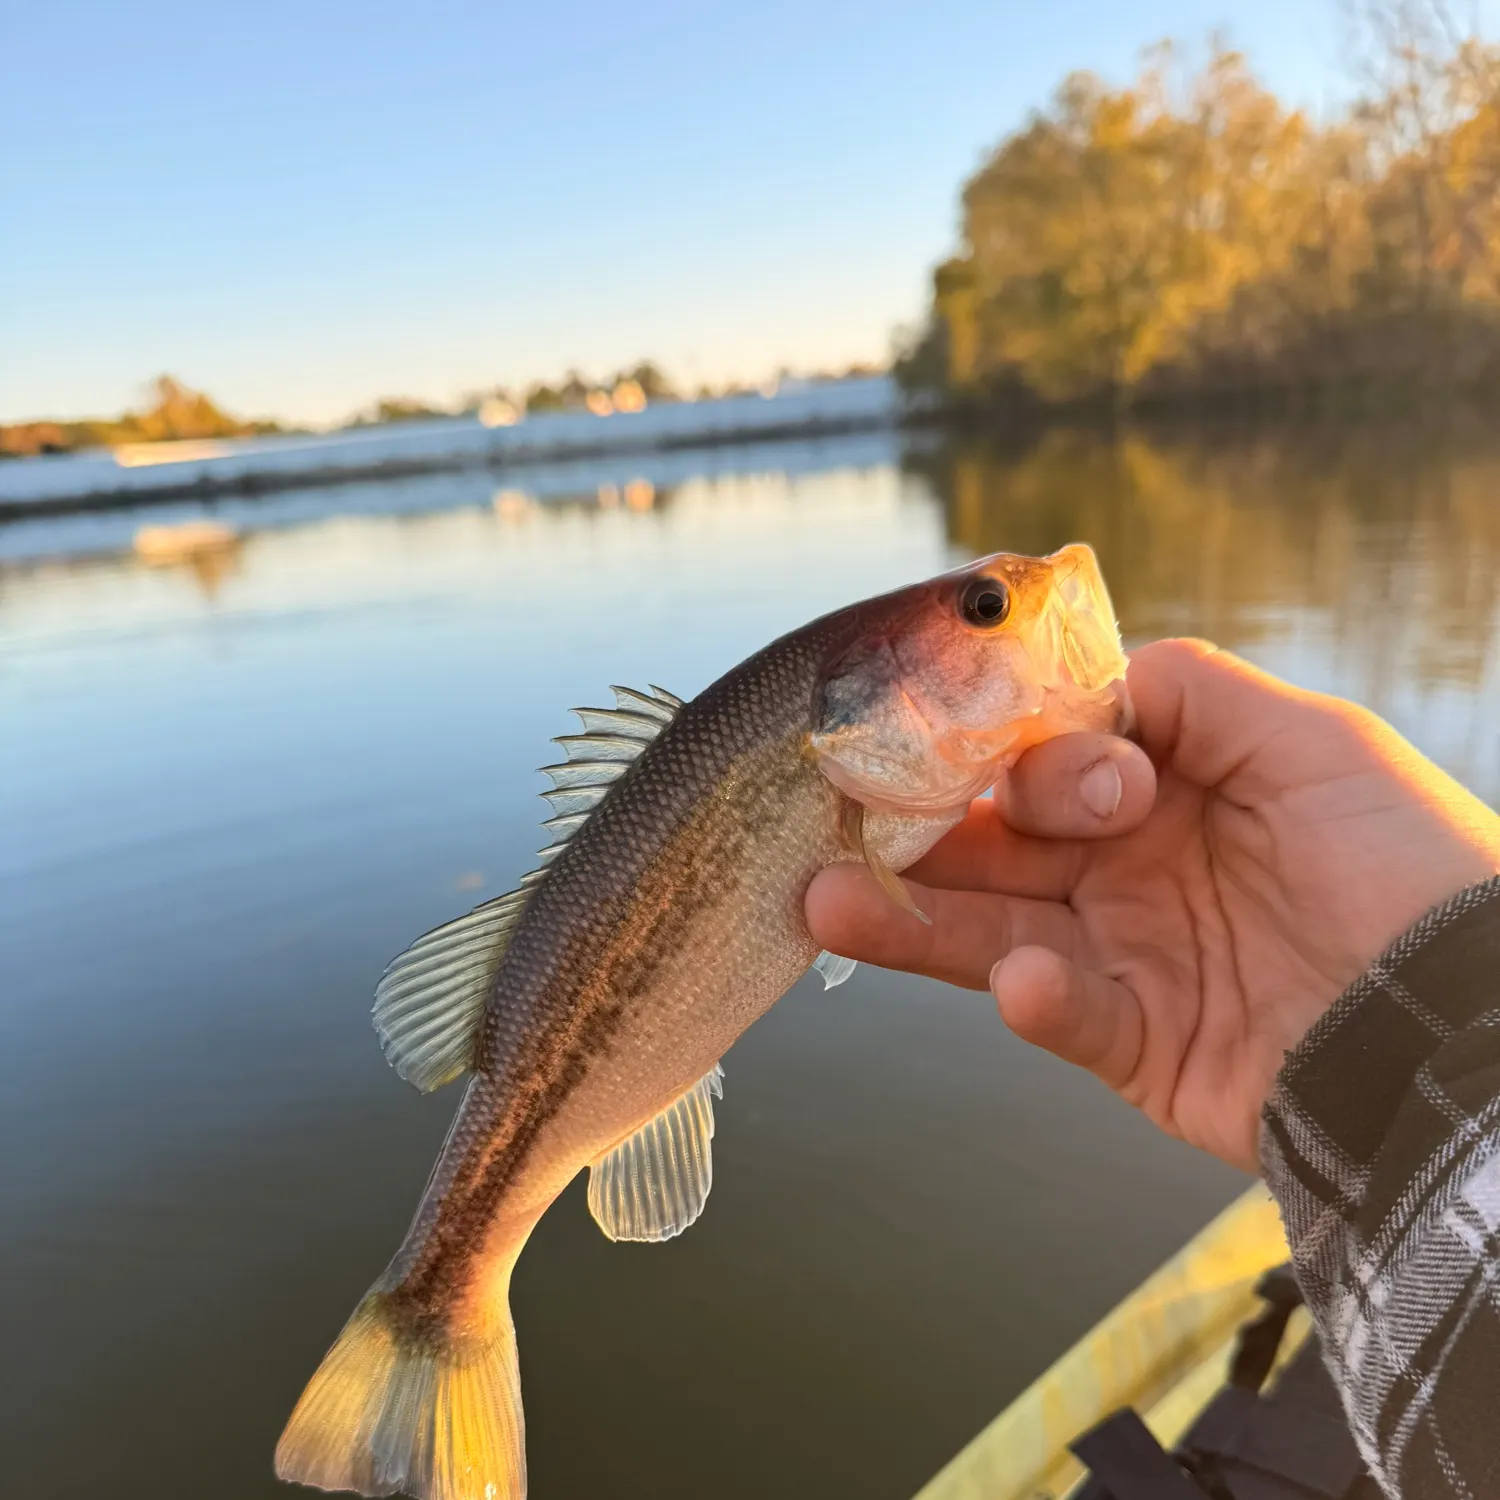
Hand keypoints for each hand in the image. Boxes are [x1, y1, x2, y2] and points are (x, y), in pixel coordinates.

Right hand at [806, 640, 1499, 1171]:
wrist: (1466, 1030)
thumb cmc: (1408, 868)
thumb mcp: (1316, 743)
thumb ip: (1187, 694)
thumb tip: (1085, 679)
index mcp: (1166, 790)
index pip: (1045, 757)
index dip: (999, 744)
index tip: (951, 737)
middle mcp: (1130, 868)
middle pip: (998, 842)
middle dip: (917, 828)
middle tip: (835, 818)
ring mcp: (1126, 955)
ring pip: (993, 928)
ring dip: (913, 917)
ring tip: (826, 900)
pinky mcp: (1133, 1042)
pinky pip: (1064, 1015)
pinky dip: (1037, 1000)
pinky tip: (1030, 982)